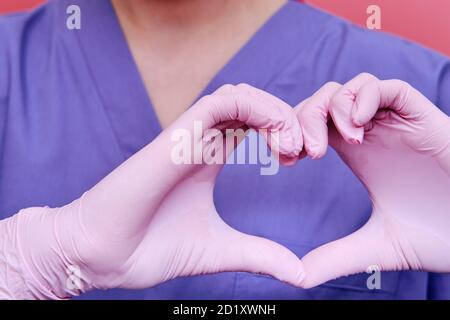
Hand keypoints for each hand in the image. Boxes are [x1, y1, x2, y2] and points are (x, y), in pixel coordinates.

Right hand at [6, 84, 304, 298]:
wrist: (104, 257)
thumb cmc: (152, 249)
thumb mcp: (222, 250)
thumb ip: (261, 255)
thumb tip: (301, 275)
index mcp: (208, 157)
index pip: (251, 123)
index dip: (282, 131)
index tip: (301, 159)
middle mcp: (199, 141)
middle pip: (251, 105)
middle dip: (285, 118)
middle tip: (305, 150)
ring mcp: (187, 136)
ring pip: (238, 95)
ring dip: (274, 111)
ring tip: (290, 144)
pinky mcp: (176, 137)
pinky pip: (220, 103)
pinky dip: (255, 108)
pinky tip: (275, 135)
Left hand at [295, 73, 449, 287]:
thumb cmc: (437, 235)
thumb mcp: (375, 246)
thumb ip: (335, 257)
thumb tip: (294, 278)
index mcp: (357, 154)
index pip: (312, 124)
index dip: (291, 132)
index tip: (285, 159)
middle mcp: (373, 134)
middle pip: (324, 100)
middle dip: (303, 118)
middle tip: (301, 153)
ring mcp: (397, 124)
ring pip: (351, 88)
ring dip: (332, 109)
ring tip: (337, 146)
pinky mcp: (424, 119)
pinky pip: (389, 88)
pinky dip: (365, 98)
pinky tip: (356, 131)